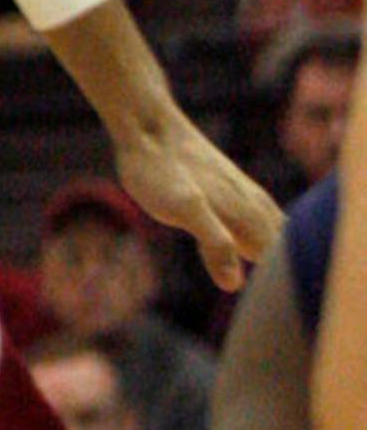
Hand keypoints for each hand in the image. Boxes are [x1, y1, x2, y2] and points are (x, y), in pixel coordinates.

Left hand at [111, 114, 278, 293]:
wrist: (146, 125)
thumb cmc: (159, 170)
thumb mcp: (184, 210)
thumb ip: (215, 243)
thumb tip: (236, 284)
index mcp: (244, 210)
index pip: (276, 254)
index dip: (278, 280)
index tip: (275, 303)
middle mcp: (248, 199)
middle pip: (280, 239)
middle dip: (283, 266)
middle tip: (279, 296)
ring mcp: (238, 189)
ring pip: (270, 223)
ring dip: (275, 248)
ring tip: (276, 272)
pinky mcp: (224, 183)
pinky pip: (255, 211)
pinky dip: (260, 230)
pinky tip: (250, 237)